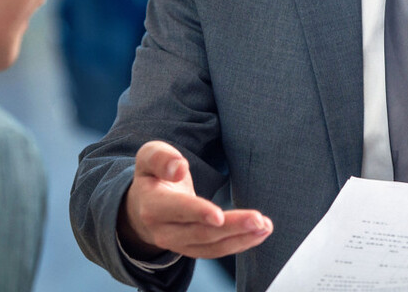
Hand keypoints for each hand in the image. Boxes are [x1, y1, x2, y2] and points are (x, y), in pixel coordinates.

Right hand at [118, 140, 272, 260]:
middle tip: (258, 219)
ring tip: (265, 226)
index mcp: (152, 205)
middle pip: (201, 232)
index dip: (198, 212)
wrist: (141, 208)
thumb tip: (178, 168)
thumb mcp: (148, 157)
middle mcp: (164, 231)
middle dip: (232, 227)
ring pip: (213, 246)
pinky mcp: (193, 249)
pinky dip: (240, 244)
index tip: (219, 215)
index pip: (177, 210)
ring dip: (242, 238)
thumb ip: (161, 158)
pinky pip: (217, 251)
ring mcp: (178, 244)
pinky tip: (259, 234)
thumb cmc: (152, 177)